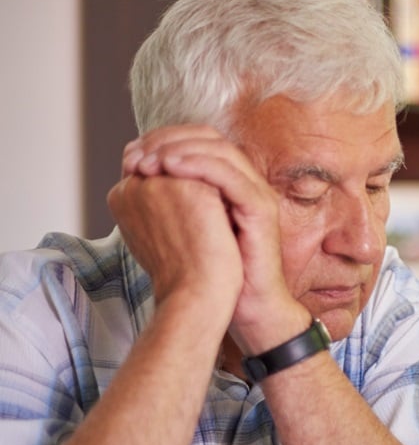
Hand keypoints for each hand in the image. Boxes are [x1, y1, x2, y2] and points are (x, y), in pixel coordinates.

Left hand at [117, 126, 300, 344]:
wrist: (247, 306)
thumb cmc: (218, 275)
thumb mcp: (186, 228)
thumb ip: (169, 201)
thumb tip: (134, 179)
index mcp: (231, 184)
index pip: (199, 141)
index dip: (164, 140)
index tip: (132, 155)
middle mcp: (248, 183)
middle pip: (210, 138)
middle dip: (168, 140)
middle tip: (138, 155)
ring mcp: (258, 194)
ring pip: (220, 151)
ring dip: (179, 149)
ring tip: (150, 162)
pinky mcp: (261, 210)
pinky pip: (229, 176)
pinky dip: (198, 165)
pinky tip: (170, 169)